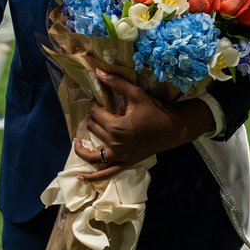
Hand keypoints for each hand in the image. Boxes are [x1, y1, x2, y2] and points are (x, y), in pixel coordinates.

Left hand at [73, 71, 209, 180]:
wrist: (172, 129)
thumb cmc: (155, 110)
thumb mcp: (137, 94)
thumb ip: (117, 83)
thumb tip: (98, 72)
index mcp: (117, 126)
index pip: (96, 113)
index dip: (94, 104)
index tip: (97, 99)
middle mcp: (115, 143)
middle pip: (94, 129)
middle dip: (92, 118)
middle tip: (97, 112)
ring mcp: (119, 156)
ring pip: (93, 154)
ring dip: (83, 148)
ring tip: (77, 141)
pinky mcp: (124, 163)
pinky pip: (105, 173)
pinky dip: (93, 177)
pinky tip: (81, 177)